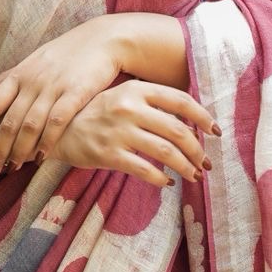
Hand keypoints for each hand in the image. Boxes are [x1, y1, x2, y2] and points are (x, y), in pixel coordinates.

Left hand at [0, 17, 123, 174]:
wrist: (103, 39)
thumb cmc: (66, 52)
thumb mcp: (32, 61)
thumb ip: (6, 77)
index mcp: (19, 76)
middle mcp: (32, 82)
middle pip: (9, 121)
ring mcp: (54, 87)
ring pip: (30, 124)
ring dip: (19, 150)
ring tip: (11, 169)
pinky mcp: (76, 93)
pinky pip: (58, 121)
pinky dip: (47, 141)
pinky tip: (40, 157)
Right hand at [52, 80, 218, 189]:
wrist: (56, 128)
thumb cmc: (95, 113)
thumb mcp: (122, 98)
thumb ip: (152, 106)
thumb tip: (190, 127)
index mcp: (136, 89)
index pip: (180, 100)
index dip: (202, 116)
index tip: (215, 131)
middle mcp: (129, 107)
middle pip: (177, 130)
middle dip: (197, 150)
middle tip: (206, 163)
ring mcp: (118, 131)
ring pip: (165, 151)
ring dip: (185, 167)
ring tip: (194, 176)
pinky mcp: (107, 154)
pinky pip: (144, 169)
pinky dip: (161, 178)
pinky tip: (168, 182)